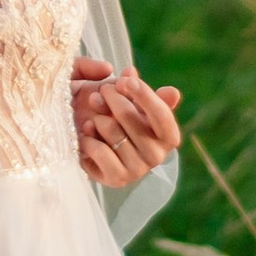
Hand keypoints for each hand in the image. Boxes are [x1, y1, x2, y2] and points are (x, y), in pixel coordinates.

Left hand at [72, 57, 182, 187]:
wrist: (97, 150)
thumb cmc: (118, 118)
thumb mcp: (130, 100)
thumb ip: (137, 88)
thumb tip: (141, 76)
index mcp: (168, 135)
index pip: (161, 114)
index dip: (143, 94)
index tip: (124, 79)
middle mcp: (157, 155)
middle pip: (129, 117)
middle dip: (112, 98)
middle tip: (102, 90)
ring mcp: (138, 170)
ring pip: (111, 131)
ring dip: (98, 117)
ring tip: (94, 115)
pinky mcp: (117, 179)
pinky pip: (99, 151)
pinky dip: (89, 138)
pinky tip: (87, 133)